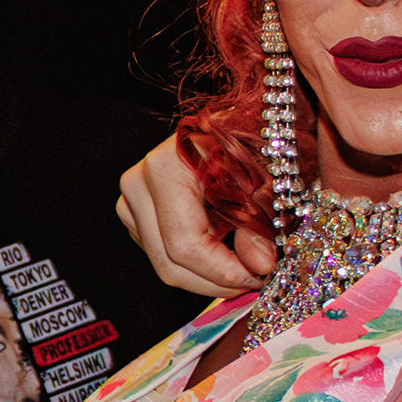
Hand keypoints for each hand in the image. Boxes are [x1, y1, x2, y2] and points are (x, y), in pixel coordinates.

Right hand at [116, 139, 273, 299]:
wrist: (241, 120)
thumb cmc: (255, 139)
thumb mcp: (268, 181)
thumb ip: (260, 227)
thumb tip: (258, 266)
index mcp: (165, 169)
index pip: (184, 245)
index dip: (223, 272)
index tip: (258, 278)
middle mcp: (139, 183)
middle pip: (168, 262)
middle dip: (216, 280)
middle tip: (255, 280)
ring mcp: (133, 198)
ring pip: (164, 262)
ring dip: (207, 272)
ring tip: (246, 261)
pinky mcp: (138, 210)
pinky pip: (163, 251)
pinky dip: (196, 260)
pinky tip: (225, 248)